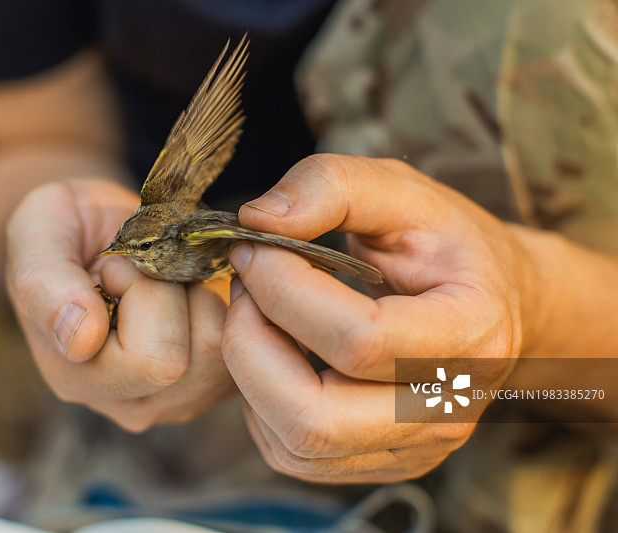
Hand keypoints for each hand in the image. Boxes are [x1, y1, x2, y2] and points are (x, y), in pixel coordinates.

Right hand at [5, 178, 234, 431]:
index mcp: (77, 379)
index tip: (112, 263)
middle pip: (189, 360)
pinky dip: (224, 301)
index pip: (151, 360)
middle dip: (171, 292)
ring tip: (163, 277)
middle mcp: (128, 404)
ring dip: (199, 295)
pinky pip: (243, 342)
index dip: (143, 294)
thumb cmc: (66, 227)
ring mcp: (177, 398)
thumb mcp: (38, 233)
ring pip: (220, 350)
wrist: (98, 230)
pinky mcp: (215, 383)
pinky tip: (189, 288)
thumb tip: (79, 340)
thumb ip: (45, 284)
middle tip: (141, 267)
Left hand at [222, 154, 536, 481]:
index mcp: (471, 335)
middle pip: (317, 418)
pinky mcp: (384, 462)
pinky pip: (293, 455)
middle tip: (243, 287)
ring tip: (257, 315)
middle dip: (251, 344)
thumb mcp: (403, 190)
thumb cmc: (446, 243)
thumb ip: (331, 186)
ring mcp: (415, 447)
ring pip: (296, 445)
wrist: (494, 300)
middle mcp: (447, 409)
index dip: (284, 291)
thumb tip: (256, 222)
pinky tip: (275, 352)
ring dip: (249, 374)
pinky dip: (260, 403)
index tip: (252, 248)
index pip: (358, 340)